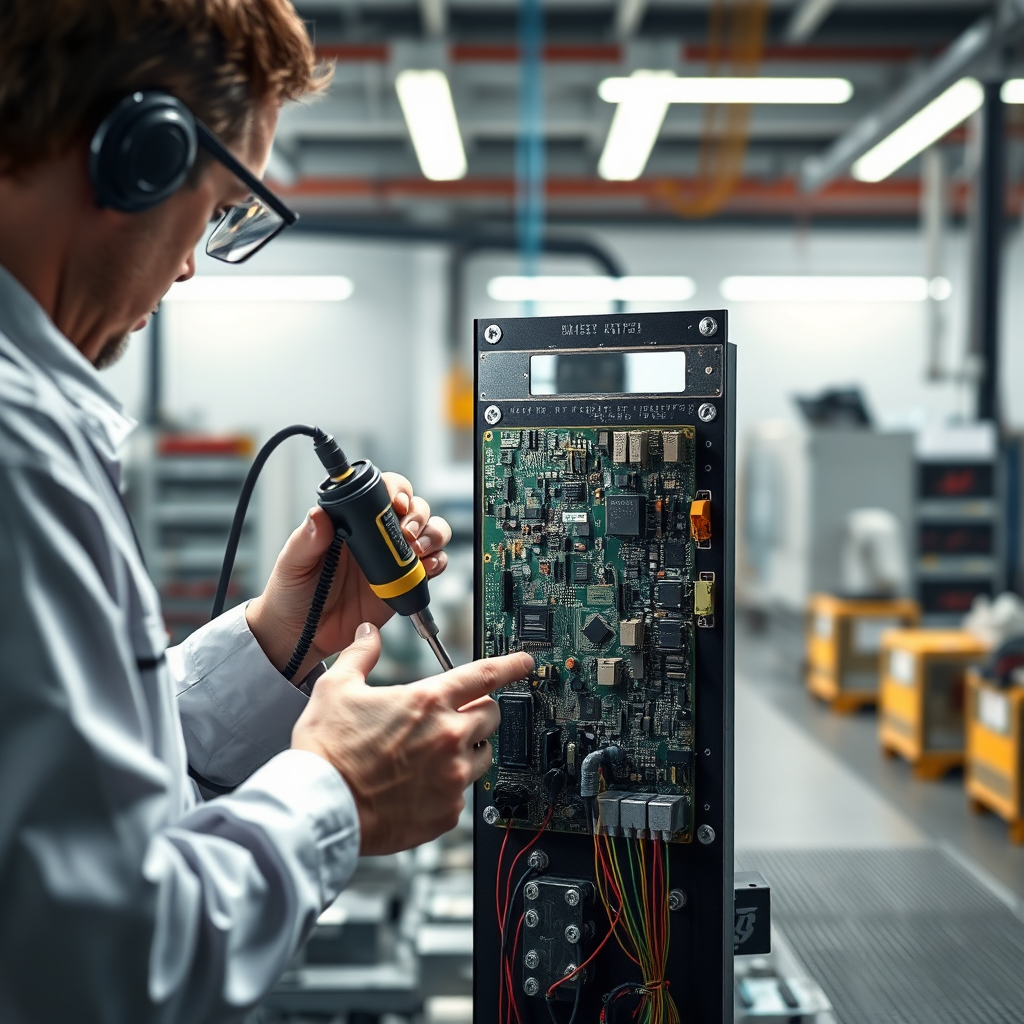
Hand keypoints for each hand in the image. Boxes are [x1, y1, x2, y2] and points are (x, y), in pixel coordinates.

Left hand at [246, 473, 451, 679]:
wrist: (302, 633)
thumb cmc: (292, 592)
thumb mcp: (293, 563)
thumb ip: (306, 540)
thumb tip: (318, 515)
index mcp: (353, 523)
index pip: (382, 492)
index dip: (396, 490)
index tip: (396, 502)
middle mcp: (378, 536)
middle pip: (414, 509)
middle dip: (418, 515)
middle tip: (407, 532)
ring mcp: (394, 559)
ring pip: (430, 533)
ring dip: (432, 536)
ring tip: (418, 551)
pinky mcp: (404, 584)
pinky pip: (432, 566)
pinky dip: (437, 563)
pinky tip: (426, 568)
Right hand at [293, 623, 532, 853]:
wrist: (321, 807)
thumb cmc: (327, 751)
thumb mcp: (336, 688)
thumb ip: (359, 656)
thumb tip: (366, 634)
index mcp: (428, 702)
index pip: (485, 675)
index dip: (510, 665)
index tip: (525, 663)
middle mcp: (449, 737)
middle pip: (491, 715)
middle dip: (479, 712)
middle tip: (453, 717)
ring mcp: (452, 777)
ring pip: (483, 756)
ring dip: (468, 750)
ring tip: (433, 754)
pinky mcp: (447, 811)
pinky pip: (462, 793)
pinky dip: (449, 787)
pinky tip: (420, 786)